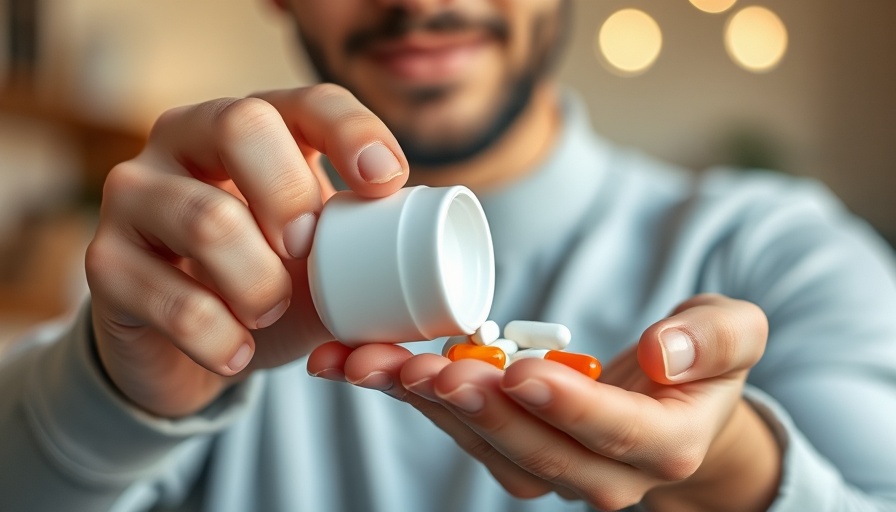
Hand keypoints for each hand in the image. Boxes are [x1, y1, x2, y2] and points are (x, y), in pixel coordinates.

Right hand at [86, 84, 408, 417]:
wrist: (188, 344)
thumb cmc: (267, 284)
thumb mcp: (321, 263)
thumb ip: (363, 250)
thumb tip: (435, 261)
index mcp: (252, 129)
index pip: (305, 102)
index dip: (352, 132)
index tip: (386, 182)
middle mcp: (184, 141)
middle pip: (240, 124)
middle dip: (292, 194)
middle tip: (310, 252)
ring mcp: (135, 195)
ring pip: (204, 216)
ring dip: (258, 282)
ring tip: (270, 314)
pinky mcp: (104, 261)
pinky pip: (166, 296)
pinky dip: (218, 336)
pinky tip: (236, 354)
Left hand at [308, 294, 780, 510]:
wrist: (669, 399)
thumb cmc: (700, 362)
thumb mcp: (731, 335)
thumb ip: (712, 340)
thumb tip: (662, 352)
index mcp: (664, 447)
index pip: (614, 434)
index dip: (567, 406)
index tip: (521, 372)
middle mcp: (602, 473)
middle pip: (534, 450)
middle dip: (478, 409)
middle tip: (432, 369)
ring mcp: (551, 466)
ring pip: (482, 443)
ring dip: (423, 403)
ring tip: (373, 362)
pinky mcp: (509, 445)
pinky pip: (457, 424)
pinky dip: (408, 393)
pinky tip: (360, 362)